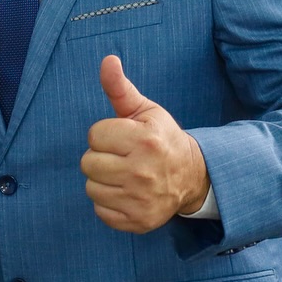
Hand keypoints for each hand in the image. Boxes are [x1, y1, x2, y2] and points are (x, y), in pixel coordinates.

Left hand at [80, 55, 209, 232]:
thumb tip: (107, 60)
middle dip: (101, 157)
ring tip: (124, 175)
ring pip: (91, 187)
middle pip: (88, 163)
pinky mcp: (138, 221)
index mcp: (144, 140)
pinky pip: (101, 211)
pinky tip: (127, 193)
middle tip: (122, 157)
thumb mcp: (145, 110)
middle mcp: (143, 171)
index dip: (105, 134)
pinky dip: (109, 203)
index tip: (122, 138)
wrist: (193, 177)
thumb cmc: (162, 139)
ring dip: (103, 181)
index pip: (94, 135)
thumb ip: (120, 87)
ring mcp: (141, 199)